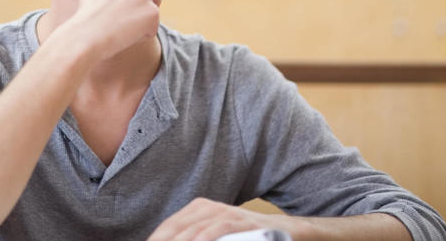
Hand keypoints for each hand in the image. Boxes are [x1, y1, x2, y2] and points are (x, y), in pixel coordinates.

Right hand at [63, 0, 161, 60]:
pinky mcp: (152, 12)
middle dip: (148, 0)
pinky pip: (154, 24)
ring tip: (126, 24)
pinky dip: (144, 32)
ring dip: (146, 16)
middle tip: (129, 14)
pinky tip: (127, 34)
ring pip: (156, 5)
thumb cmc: (87, 13)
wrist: (88, 34)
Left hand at [148, 198, 314, 240]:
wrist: (289, 232)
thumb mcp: (219, 236)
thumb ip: (200, 237)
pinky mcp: (242, 222)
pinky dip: (203, 238)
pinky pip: (217, 229)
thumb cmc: (248, 237)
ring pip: (193, 229)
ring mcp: (226, 214)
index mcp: (199, 210)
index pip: (168, 228)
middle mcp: (209, 208)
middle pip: (176, 229)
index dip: (156, 239)